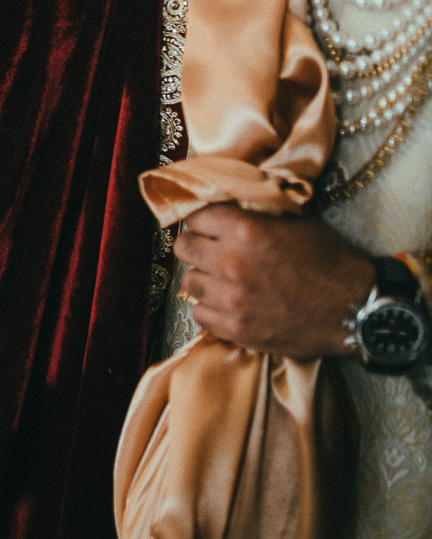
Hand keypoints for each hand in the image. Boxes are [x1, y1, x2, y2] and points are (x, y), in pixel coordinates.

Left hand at [173, 204, 374, 359]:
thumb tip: (224, 209)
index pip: (195, 217)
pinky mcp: (236, 329)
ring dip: (204, 279)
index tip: (210, 226)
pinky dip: (211, 308)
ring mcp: (231, 299)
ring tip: (223, 280)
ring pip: (189, 282)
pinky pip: (200, 314)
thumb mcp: (294, 222)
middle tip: (212, 252)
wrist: (356, 309)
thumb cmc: (330, 262)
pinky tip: (229, 304)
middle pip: (183, 248)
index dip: (203, 221)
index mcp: (245, 231)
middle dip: (197, 246)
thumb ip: (253, 215)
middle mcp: (231, 263)